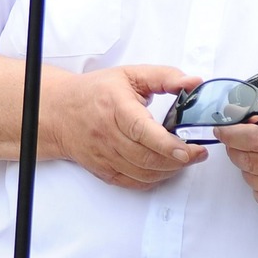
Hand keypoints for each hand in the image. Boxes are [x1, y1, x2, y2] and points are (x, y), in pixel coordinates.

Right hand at [45, 65, 204, 189]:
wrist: (60, 112)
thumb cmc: (97, 92)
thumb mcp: (130, 75)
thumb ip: (165, 76)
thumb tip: (194, 82)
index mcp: (115, 106)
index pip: (141, 130)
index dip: (166, 144)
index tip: (187, 149)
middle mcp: (107, 134)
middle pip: (146, 157)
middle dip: (178, 160)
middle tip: (198, 153)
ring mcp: (104, 155)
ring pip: (142, 173)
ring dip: (169, 170)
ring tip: (184, 159)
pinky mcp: (103, 170)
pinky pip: (133, 182)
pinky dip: (153, 179)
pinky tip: (163, 168)